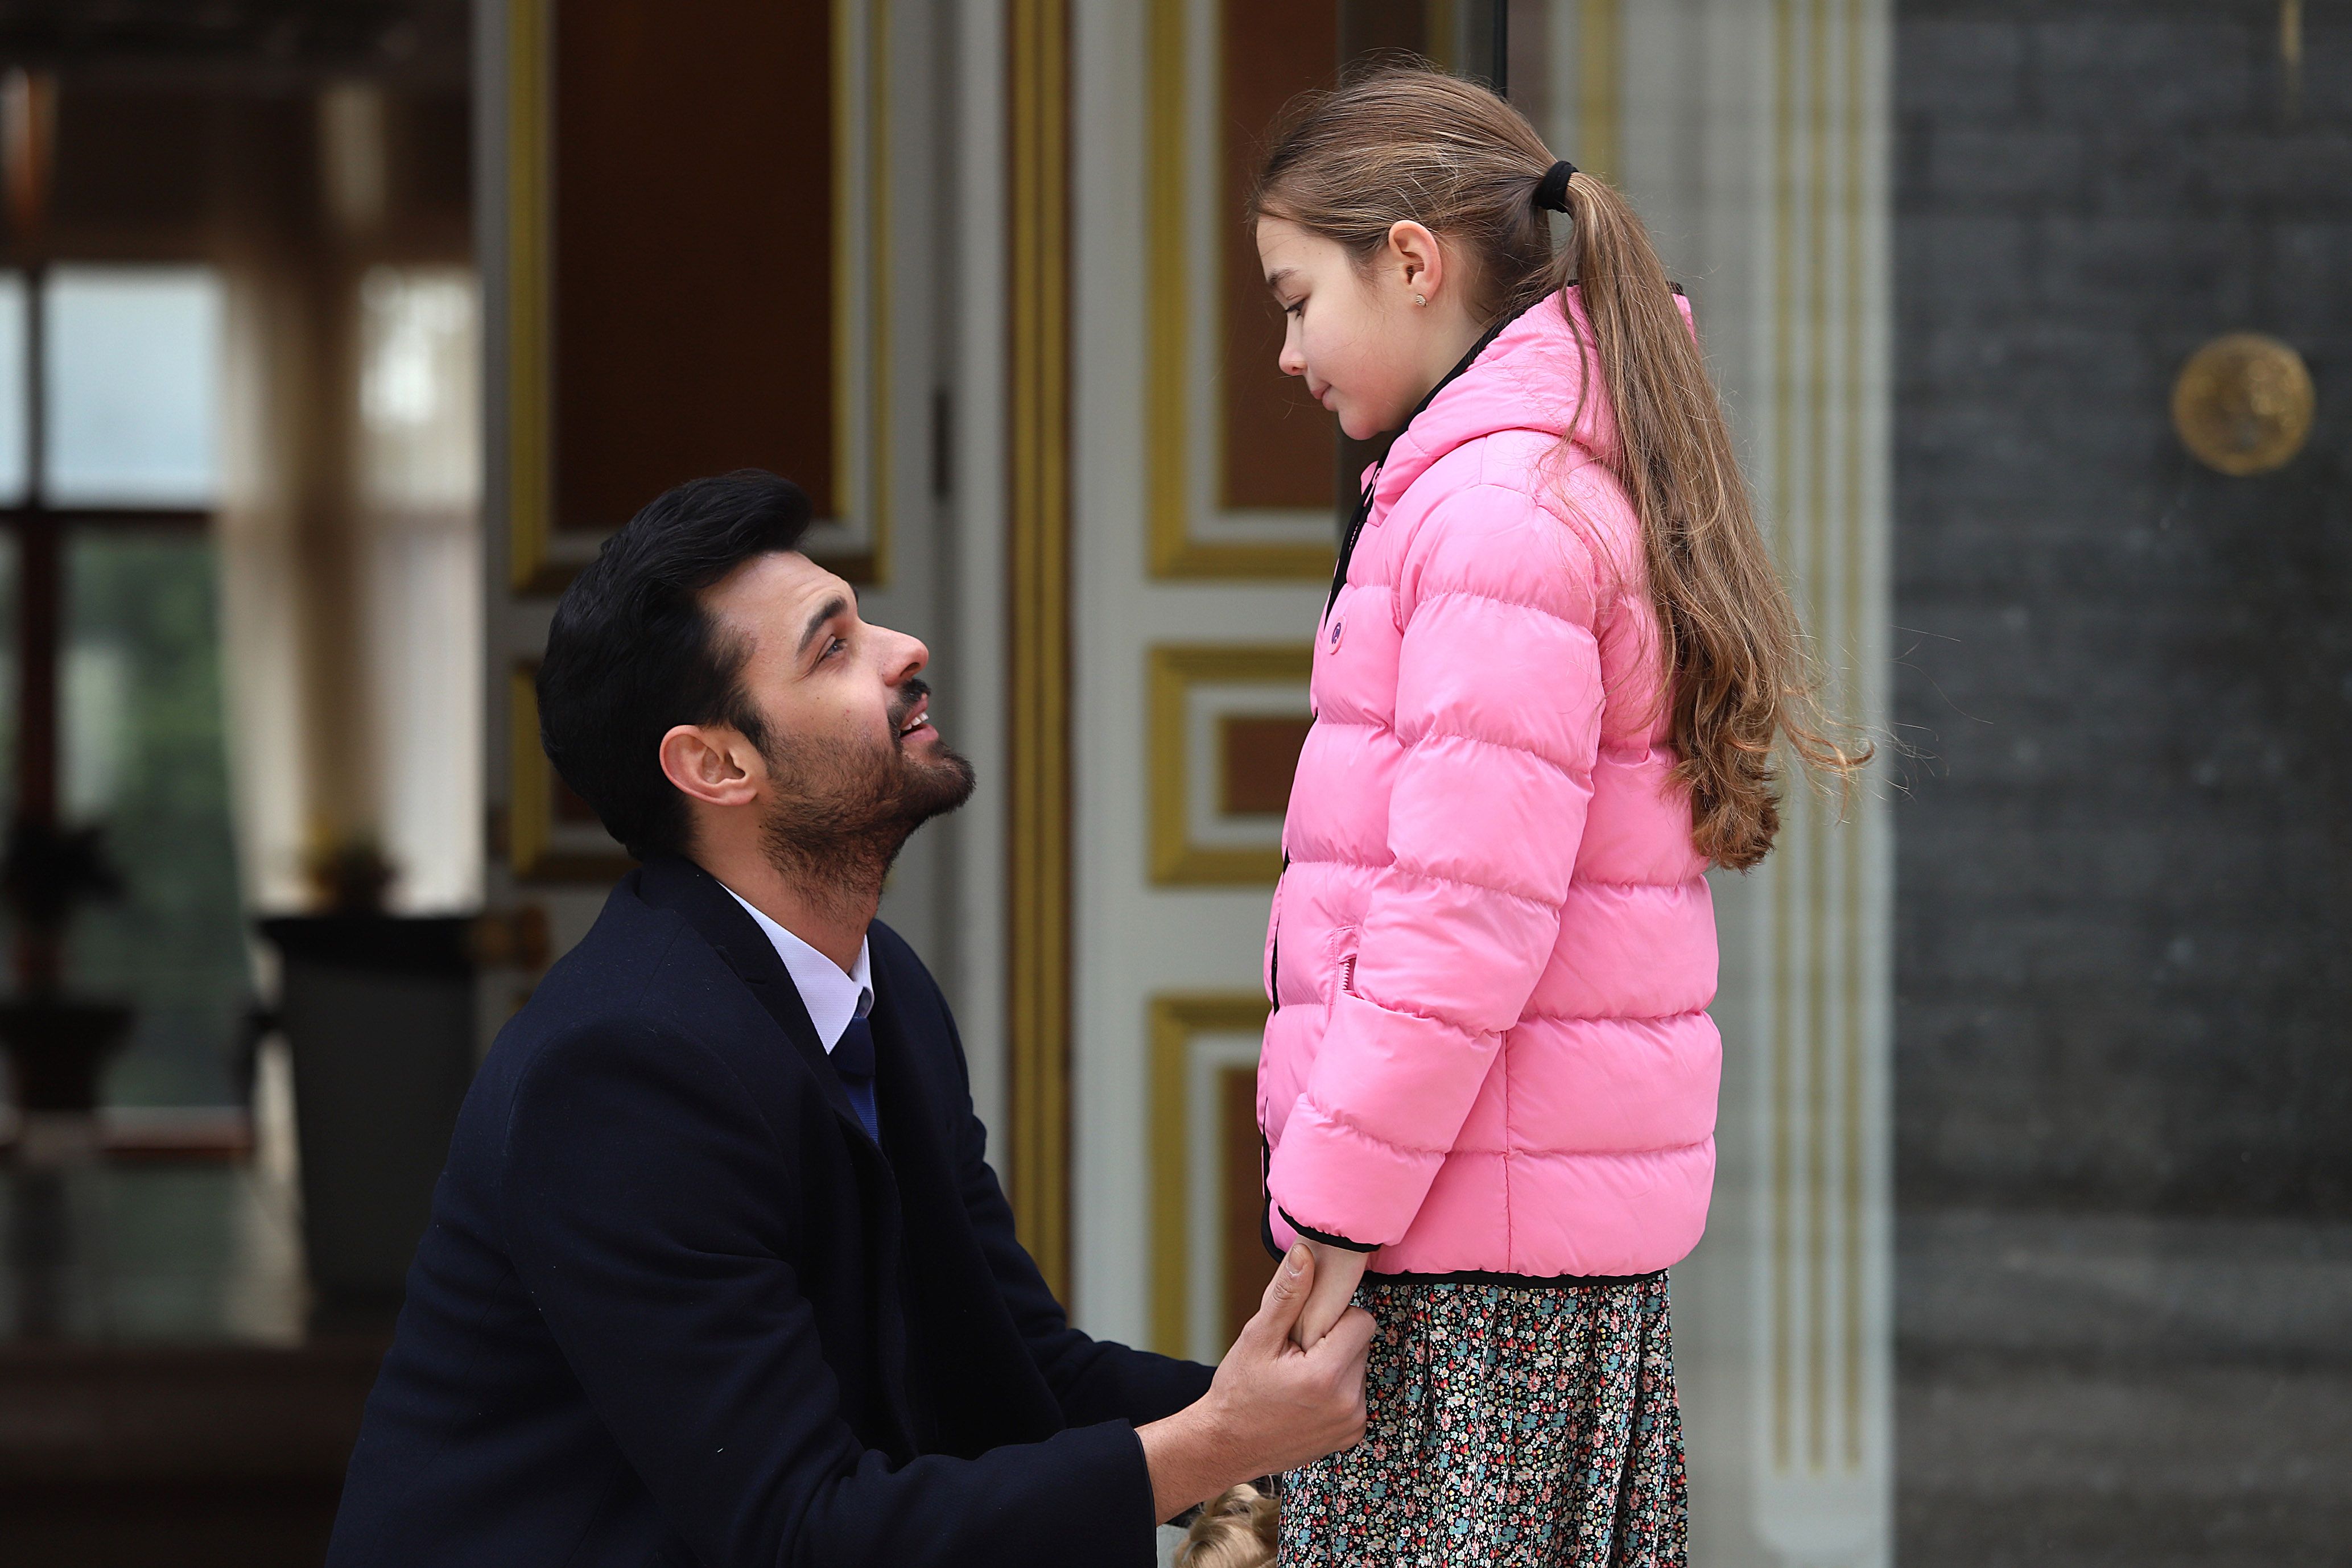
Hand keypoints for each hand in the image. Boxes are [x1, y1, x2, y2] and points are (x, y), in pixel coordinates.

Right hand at [1137, 1243, 1372, 1520]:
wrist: (1226, 1447)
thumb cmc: (1237, 1390)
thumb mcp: (1256, 1337)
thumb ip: (1287, 1295)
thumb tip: (1306, 1253)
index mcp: (1326, 1375)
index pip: (1362, 1321)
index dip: (1333, 1317)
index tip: (1304, 1331)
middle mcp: (1348, 1402)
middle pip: (1361, 1344)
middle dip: (1333, 1341)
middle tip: (1296, 1354)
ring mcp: (1353, 1423)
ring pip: (1359, 1368)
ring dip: (1336, 1365)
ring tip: (1298, 1378)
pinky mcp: (1352, 1435)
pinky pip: (1357, 1394)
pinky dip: (1337, 1391)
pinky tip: (1306, 1398)